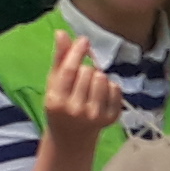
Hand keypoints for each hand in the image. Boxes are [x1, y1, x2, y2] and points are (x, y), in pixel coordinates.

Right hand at [38, 29, 118, 148]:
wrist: (71, 138)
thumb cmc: (60, 105)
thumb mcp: (54, 84)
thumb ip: (59, 58)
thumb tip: (62, 32)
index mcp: (56, 101)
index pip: (70, 70)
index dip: (78, 52)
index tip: (84, 40)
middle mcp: (76, 110)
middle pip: (89, 71)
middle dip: (86, 68)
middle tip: (80, 79)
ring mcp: (95, 116)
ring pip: (103, 78)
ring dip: (98, 76)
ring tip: (90, 86)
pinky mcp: (111, 119)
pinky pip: (116, 88)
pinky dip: (110, 87)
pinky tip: (100, 96)